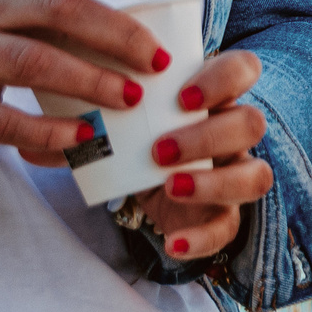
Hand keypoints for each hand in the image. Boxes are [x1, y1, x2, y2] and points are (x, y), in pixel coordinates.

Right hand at [0, 0, 176, 156]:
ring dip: (90, 80)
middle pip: (61, 7)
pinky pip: (0, 117)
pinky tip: (79, 141)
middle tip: (158, 59)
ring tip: (130, 99)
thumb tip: (123, 37)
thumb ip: (42, 14)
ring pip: (34, 59)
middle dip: (118, 32)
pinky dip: (43, 131)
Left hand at [112, 50, 274, 262]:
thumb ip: (101, 107)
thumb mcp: (120, 114)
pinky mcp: (223, 215)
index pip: (244, 68)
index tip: (183, 97)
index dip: (224, 79)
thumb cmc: (131, 133)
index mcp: (212, 95)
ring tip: (169, 186)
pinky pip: (229, 229)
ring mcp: (233, 173)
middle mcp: (232, 131)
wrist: (131, 179)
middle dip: (207, 136)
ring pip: (257, 175)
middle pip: (252, 123)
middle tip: (159, 150)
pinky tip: (172, 243)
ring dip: (214, 182)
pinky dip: (201, 239)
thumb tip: (55, 119)